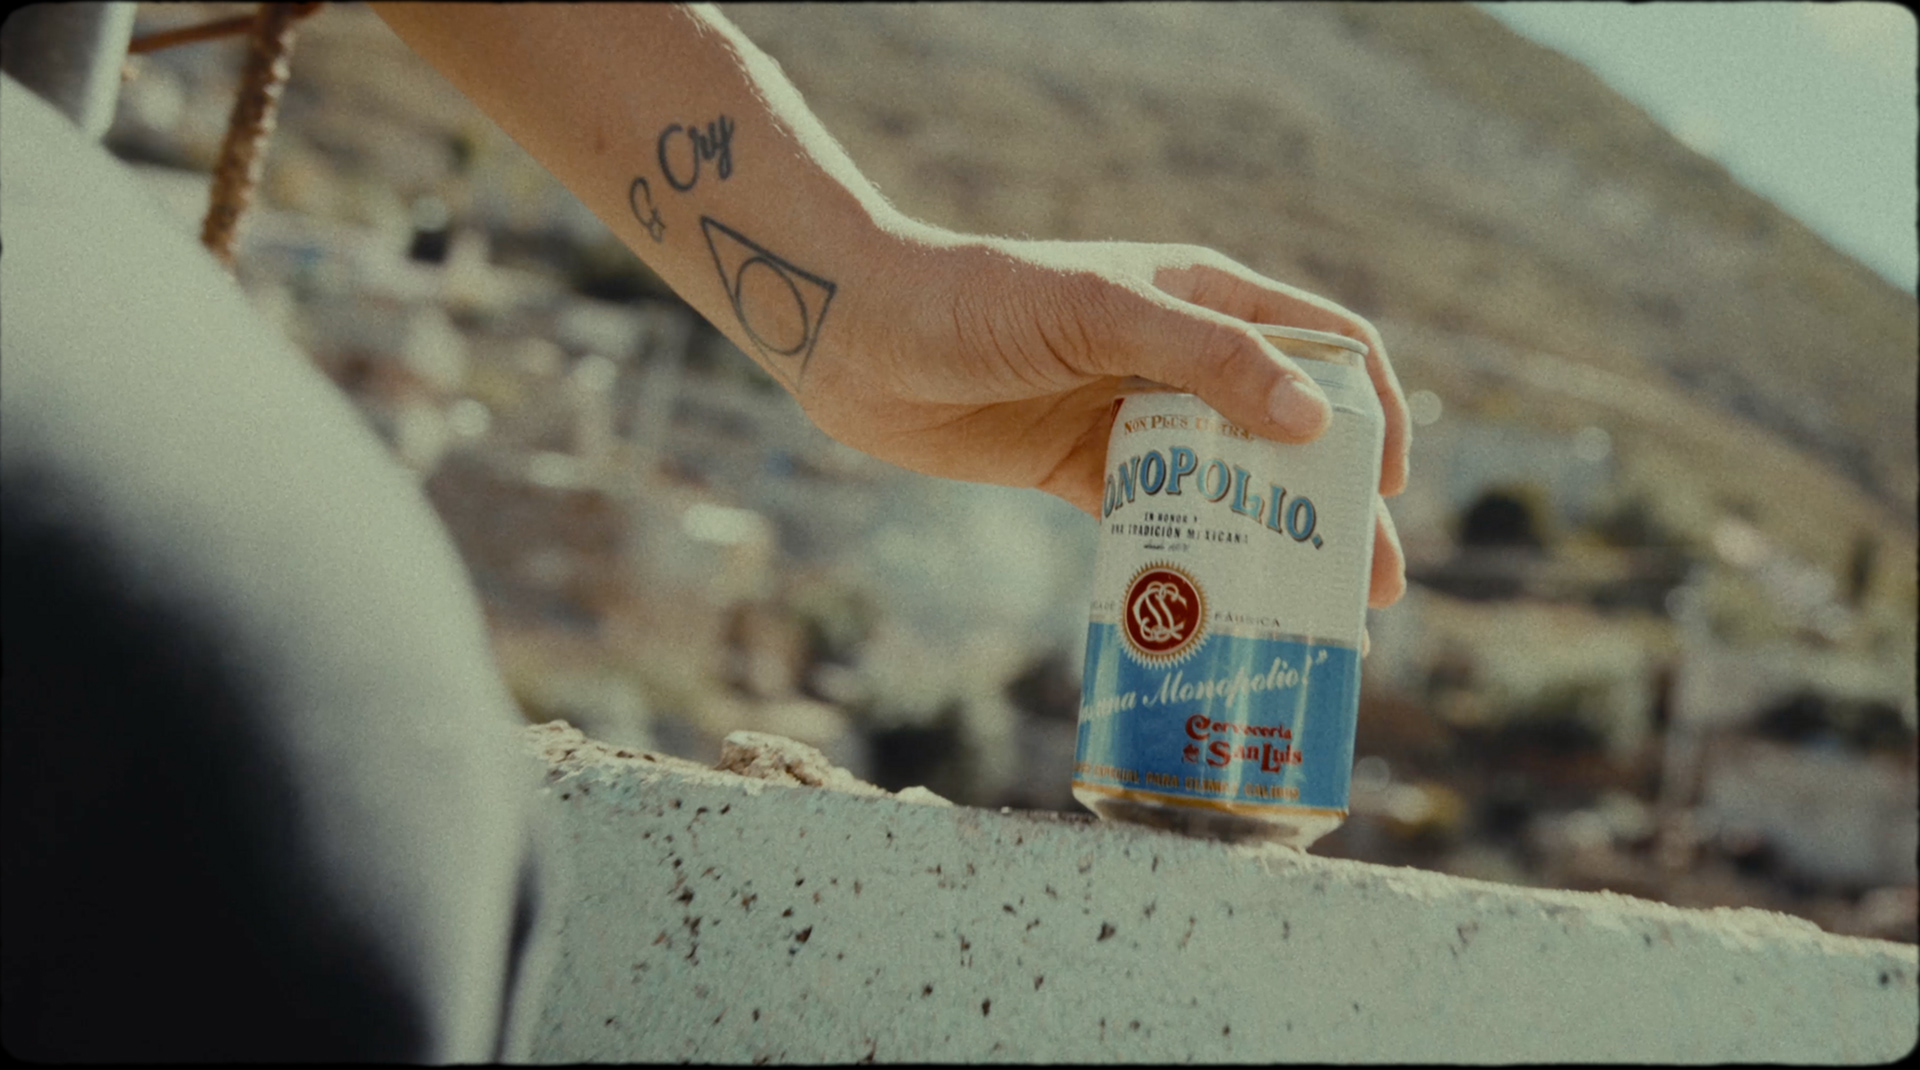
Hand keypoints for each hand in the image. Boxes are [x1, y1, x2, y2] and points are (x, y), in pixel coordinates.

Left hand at [797, 234, 1410, 608]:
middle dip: (1335, 506)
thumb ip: (1206, 358)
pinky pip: (1157, 523)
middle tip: (1371, 584)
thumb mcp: (1099, 311)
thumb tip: (1316, 422)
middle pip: (1289, 430)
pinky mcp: (1080, 470)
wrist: (856, 335)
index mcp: (1203, 297)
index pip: (1325, 344)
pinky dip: (1190, 564)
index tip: (1390, 483)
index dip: (1372, 409)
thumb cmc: (976, 300)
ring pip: (1229, 485)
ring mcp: (1130, 417)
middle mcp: (1179, 355)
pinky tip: (1216, 611)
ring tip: (1311, 615)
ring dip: (1272, 546)